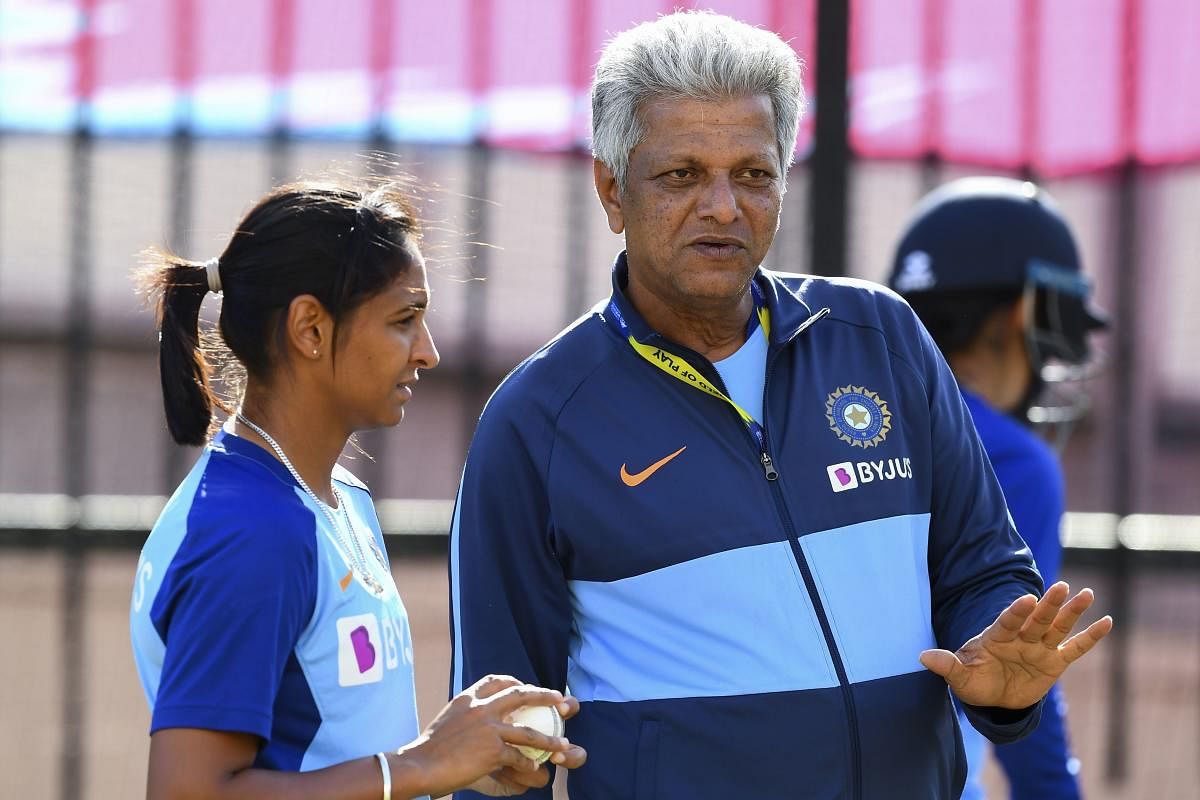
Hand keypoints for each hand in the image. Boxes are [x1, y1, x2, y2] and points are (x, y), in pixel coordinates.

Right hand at [397, 675, 583, 797]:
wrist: (418, 764)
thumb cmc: (429, 748)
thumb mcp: (448, 719)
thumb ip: (466, 713)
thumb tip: (477, 715)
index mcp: (468, 698)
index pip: (495, 680)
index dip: (514, 681)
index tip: (524, 685)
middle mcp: (480, 709)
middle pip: (520, 695)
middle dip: (544, 696)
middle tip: (560, 700)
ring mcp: (487, 729)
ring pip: (527, 732)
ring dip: (549, 740)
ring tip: (563, 745)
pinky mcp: (491, 751)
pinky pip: (517, 757)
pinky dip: (528, 763)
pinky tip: (534, 768)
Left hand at [919, 581, 1113, 708]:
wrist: (993, 697)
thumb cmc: (974, 680)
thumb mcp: (959, 677)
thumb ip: (946, 665)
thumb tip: (923, 656)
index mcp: (996, 637)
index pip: (1007, 621)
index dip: (1016, 611)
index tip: (1026, 599)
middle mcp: (1020, 638)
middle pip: (1036, 619)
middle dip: (1048, 604)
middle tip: (1061, 586)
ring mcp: (1039, 648)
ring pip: (1057, 627)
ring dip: (1071, 612)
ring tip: (1087, 594)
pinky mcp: (1054, 662)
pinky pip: (1074, 648)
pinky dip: (1090, 637)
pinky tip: (1106, 622)